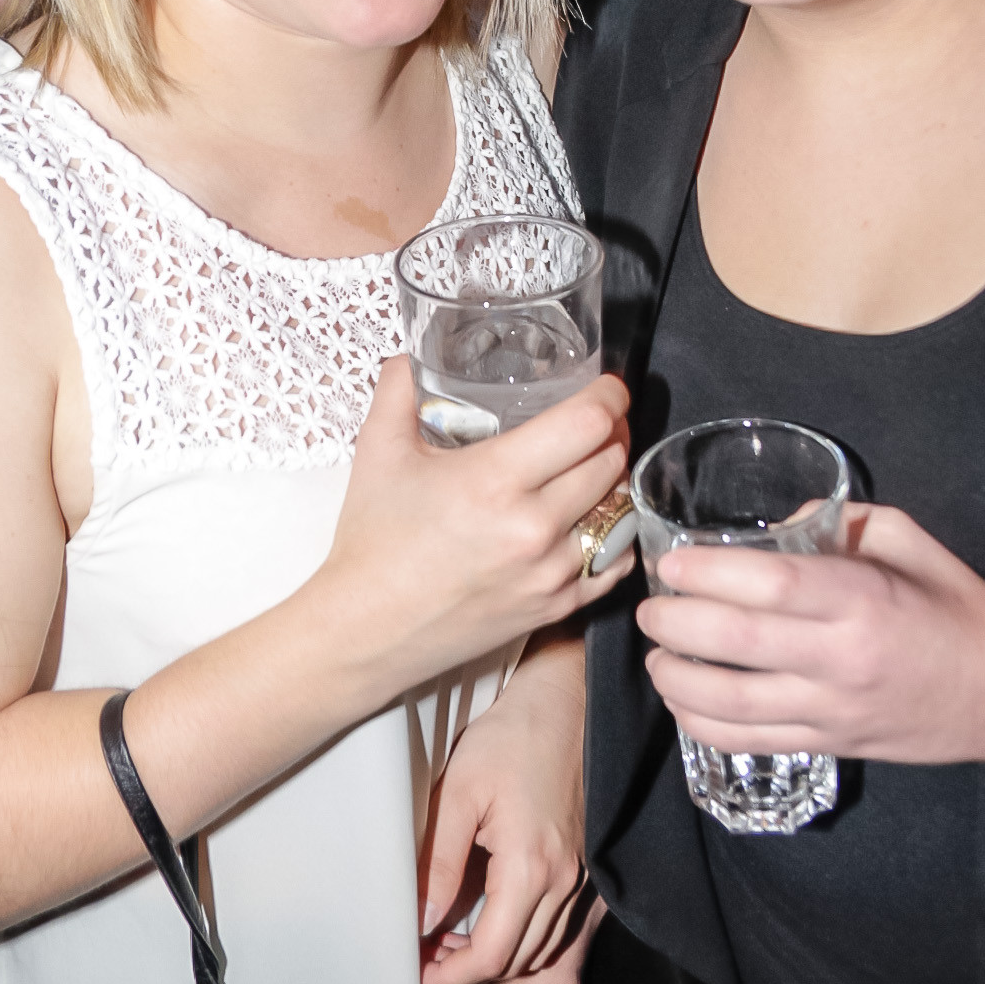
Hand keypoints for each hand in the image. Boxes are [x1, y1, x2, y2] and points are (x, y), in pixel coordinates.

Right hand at [319, 357, 632, 705]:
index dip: (608, 397)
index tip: (607, 388)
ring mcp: (550, 572)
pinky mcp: (555, 607)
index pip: (587, 425)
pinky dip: (615, 535)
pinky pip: (614, 563)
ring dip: (614, 482)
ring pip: (619, 511)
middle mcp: (533, 527)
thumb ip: (398, 389)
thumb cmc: (372, 541)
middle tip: (600, 422)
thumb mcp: (378, 451)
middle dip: (612, 433)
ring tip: (596, 466)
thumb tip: (411, 353)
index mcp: (495, 480)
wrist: (365, 630)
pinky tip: (598, 519)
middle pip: (611, 462)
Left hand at [420, 631, 586, 983]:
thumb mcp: (458, 793)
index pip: (492, 954)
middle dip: (469, 970)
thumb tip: (422, 920)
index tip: (419, 971)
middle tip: (427, 954)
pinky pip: (556, 923)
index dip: (451, 974)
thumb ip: (438, 862)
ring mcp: (579, 872)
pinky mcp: (583, 861)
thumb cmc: (510, 738)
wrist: (564, 703)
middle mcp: (563, 879)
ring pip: (541, 947)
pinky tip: (488, 914)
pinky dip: (522, 934)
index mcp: (530, 866)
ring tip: (451, 937)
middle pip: (519, 960)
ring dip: (498, 955)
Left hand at [638, 503, 984, 763]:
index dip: (710, 572)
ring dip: (677, 680)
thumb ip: (837, 524)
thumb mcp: (905, 539)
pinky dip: (702, 724)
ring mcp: (834, 711)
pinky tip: (683, 699)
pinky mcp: (831, 747)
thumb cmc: (956, 603)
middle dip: (676, 625)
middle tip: (649, 609)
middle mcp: (843, 658)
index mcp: (864, 598)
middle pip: (737, 645)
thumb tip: (771, 526)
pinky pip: (749, 743)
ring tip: (655, 656)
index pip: (771, 585)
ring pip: (732, 705)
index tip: (672, 563)